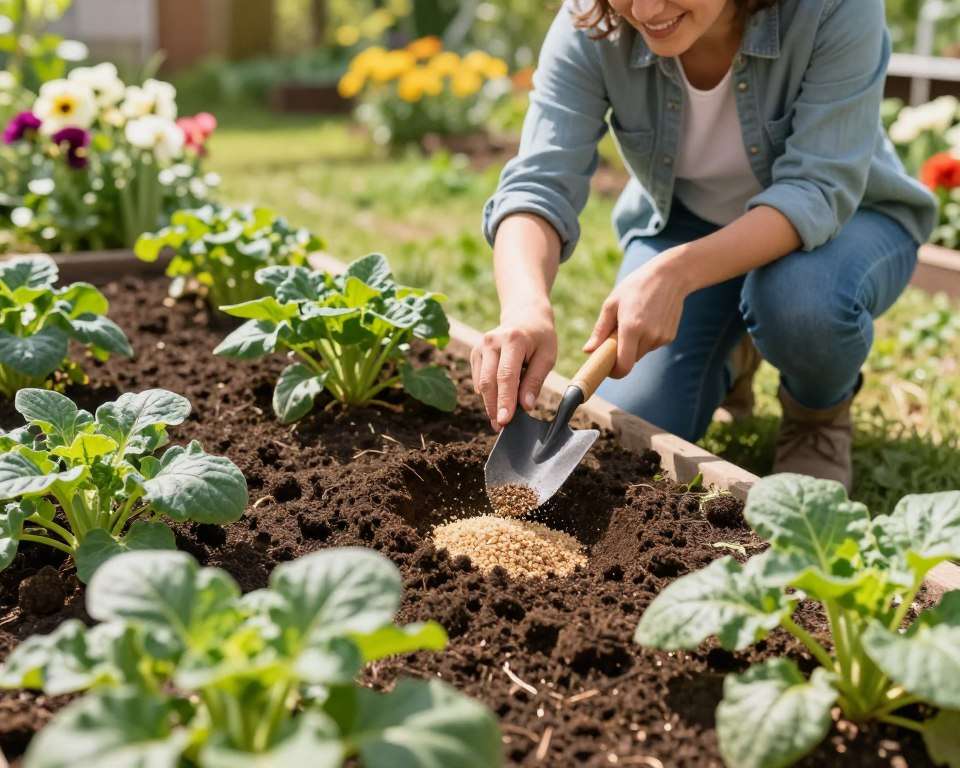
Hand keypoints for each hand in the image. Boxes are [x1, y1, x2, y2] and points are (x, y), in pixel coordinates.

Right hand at [470, 303, 557, 430]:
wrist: (525, 315)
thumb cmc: (541, 337)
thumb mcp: (547, 356)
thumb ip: (535, 381)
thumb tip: (526, 406)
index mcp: (513, 339)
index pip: (506, 376)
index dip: (505, 400)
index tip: (505, 421)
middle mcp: (491, 341)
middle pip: (488, 381)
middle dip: (494, 407)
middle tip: (501, 427)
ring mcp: (480, 346)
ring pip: (480, 383)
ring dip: (490, 403)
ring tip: (500, 417)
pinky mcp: (475, 353)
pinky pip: (478, 380)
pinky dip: (487, 394)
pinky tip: (498, 399)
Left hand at [583, 249, 691, 377]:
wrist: (670, 276)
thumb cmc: (635, 287)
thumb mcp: (612, 304)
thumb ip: (600, 330)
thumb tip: (588, 351)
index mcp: (632, 328)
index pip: (624, 366)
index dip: (614, 372)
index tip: (607, 368)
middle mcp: (649, 336)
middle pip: (631, 360)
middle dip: (621, 354)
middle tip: (617, 334)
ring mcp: (662, 338)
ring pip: (641, 353)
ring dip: (634, 345)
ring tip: (634, 320)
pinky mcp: (670, 337)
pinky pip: (652, 346)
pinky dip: (646, 339)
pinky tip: (648, 319)